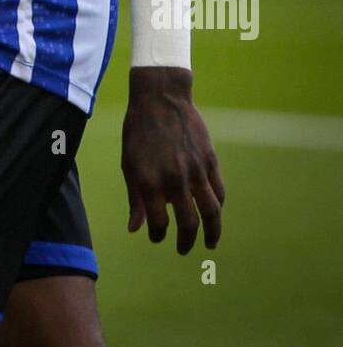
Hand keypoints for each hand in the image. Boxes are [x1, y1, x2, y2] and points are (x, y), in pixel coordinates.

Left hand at [121, 68, 224, 253]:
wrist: (160, 97)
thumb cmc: (139, 131)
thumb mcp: (128, 163)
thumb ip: (134, 198)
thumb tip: (135, 229)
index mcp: (150, 181)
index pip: (158, 223)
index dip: (158, 235)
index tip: (157, 237)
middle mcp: (174, 179)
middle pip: (188, 224)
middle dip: (185, 241)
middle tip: (182, 249)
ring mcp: (195, 170)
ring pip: (211, 212)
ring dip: (211, 233)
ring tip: (209, 243)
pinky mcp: (210, 160)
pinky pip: (219, 191)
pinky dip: (217, 207)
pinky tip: (213, 214)